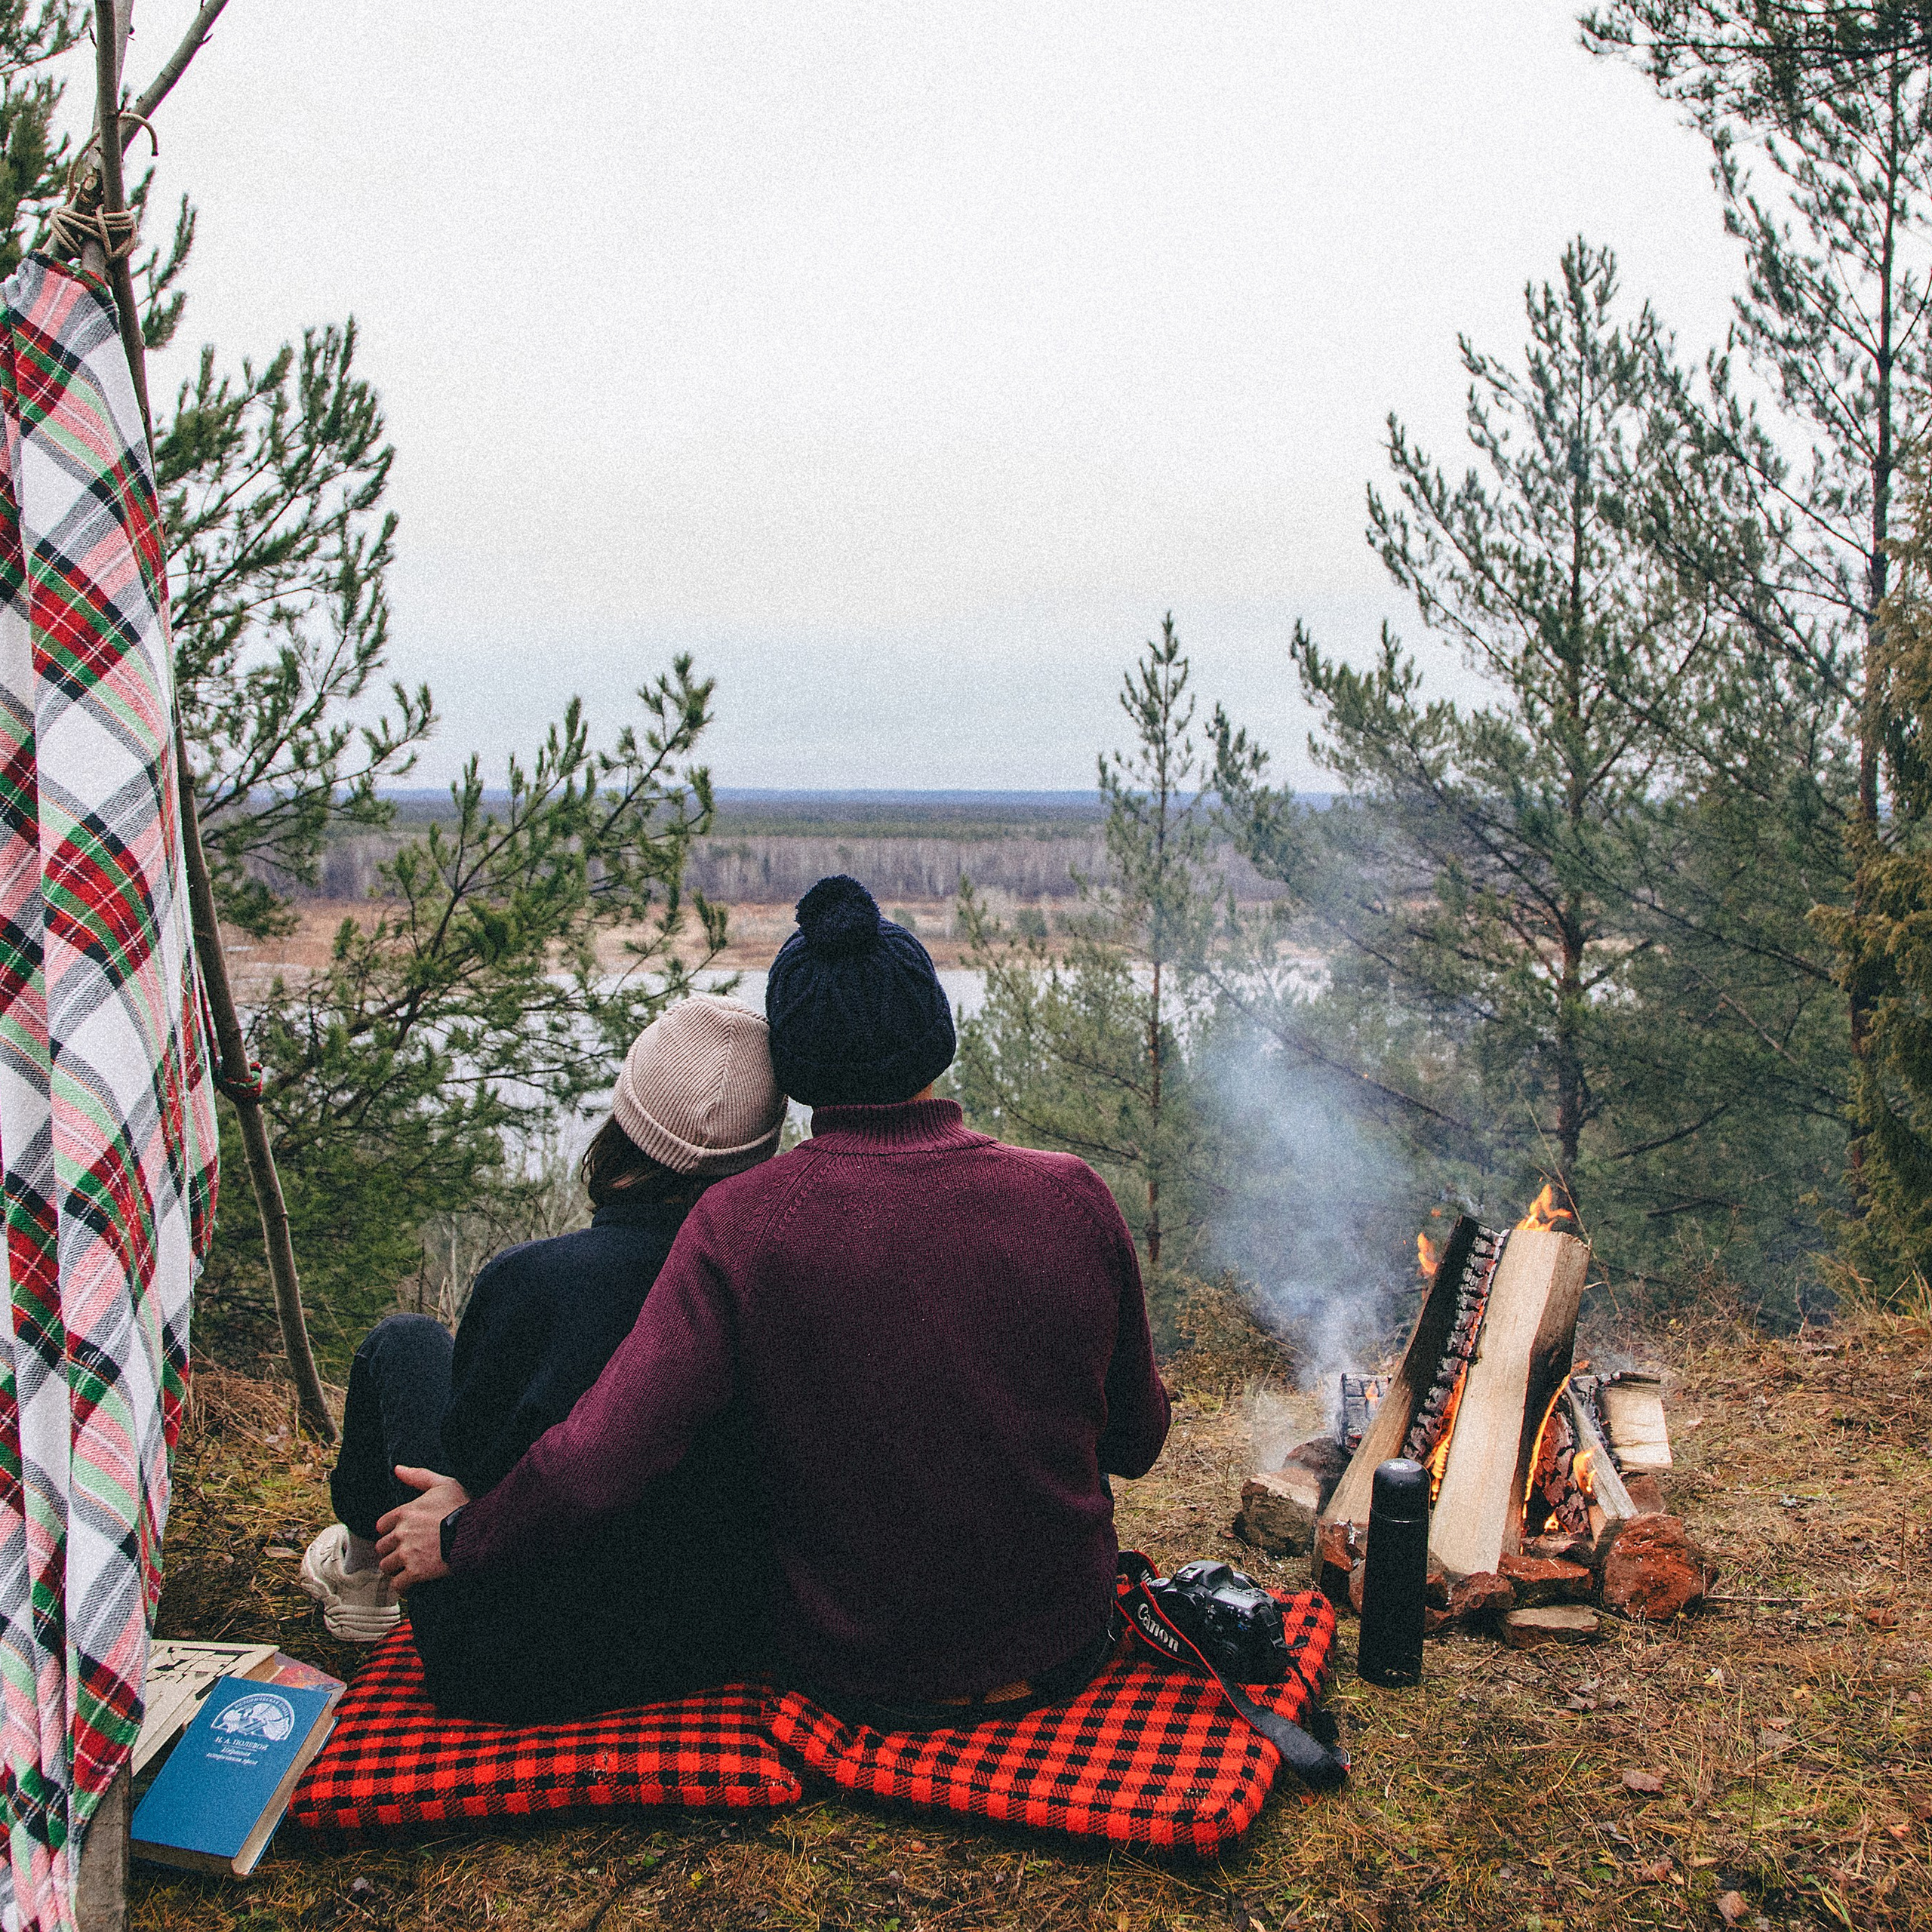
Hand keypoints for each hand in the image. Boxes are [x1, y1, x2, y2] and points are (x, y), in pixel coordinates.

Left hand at [375, 1467, 470, 1590]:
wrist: (477, 1532)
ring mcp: (407, 1554)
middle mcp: (402, 1533)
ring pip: (387, 1566)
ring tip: (408, 1567)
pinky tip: (411, 1583)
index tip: (400, 1535)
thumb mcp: (443, 1484)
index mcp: (405, 1512)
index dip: (390, 1530)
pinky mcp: (415, 1572)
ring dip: (396, 1568)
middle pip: (382, 1547)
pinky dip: (403, 1585)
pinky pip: (398, 1584)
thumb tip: (398, 1469)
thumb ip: (418, 1476)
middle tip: (405, 1552)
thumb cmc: (462, 1506)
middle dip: (392, 1550)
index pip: (382, 1525)